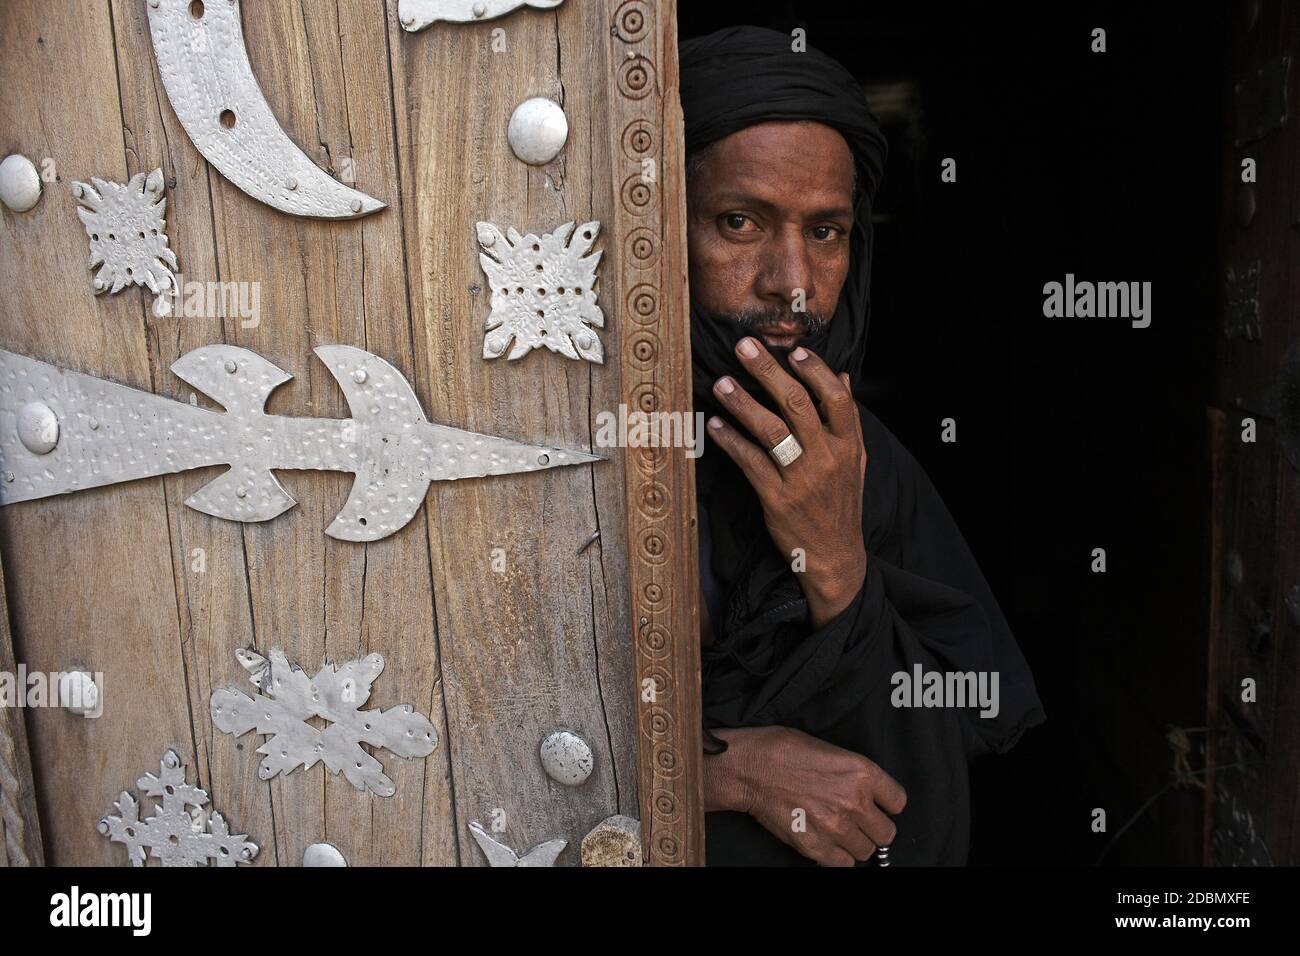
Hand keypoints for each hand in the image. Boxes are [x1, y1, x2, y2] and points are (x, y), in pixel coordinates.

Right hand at [705, 725, 904, 865]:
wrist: (750, 767)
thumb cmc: (784, 750)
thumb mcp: (831, 749)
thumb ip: (855, 774)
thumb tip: (867, 793)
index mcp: (862, 773)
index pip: (898, 802)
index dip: (886, 803)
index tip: (876, 803)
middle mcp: (854, 802)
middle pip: (886, 833)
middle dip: (872, 827)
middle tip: (856, 819)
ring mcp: (836, 827)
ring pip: (866, 851)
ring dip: (854, 843)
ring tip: (837, 830)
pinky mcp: (815, 846)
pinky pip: (843, 864)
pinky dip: (837, 856)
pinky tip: (826, 842)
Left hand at [707, 337, 867, 626]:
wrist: (834, 555)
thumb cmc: (841, 503)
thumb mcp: (856, 461)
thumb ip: (848, 420)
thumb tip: (844, 377)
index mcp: (848, 446)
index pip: (837, 399)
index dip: (816, 372)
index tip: (795, 352)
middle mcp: (827, 459)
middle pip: (797, 405)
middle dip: (768, 372)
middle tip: (744, 348)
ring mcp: (801, 479)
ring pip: (770, 431)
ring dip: (742, 403)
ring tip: (722, 383)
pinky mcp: (776, 498)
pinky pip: (749, 462)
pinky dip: (730, 441)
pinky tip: (715, 425)